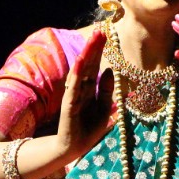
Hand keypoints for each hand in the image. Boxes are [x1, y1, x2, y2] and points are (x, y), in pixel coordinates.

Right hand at [56, 26, 114, 159]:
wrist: (72, 148)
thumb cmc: (87, 130)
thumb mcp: (103, 109)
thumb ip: (106, 91)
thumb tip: (109, 71)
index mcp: (89, 90)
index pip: (95, 66)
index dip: (100, 51)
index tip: (107, 35)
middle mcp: (80, 89)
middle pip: (88, 64)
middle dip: (94, 48)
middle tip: (102, 30)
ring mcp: (74, 94)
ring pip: (82, 71)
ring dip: (87, 54)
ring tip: (94, 39)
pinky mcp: (69, 104)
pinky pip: (75, 85)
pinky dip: (78, 72)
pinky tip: (83, 60)